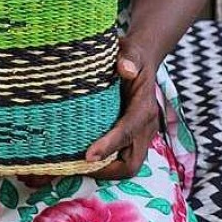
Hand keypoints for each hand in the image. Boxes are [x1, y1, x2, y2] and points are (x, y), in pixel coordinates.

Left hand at [84, 36, 158, 179]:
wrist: (142, 60)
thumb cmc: (132, 56)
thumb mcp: (131, 51)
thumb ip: (129, 58)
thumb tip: (124, 68)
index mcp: (144, 107)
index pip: (129, 131)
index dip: (109, 145)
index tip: (88, 155)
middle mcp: (145, 126)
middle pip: (132, 162)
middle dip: (107, 169)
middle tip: (78, 167)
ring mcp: (140, 135)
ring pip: (127, 165)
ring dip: (104, 170)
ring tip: (76, 166)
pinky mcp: (132, 137)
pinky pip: (121, 158)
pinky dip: (104, 163)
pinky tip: (81, 159)